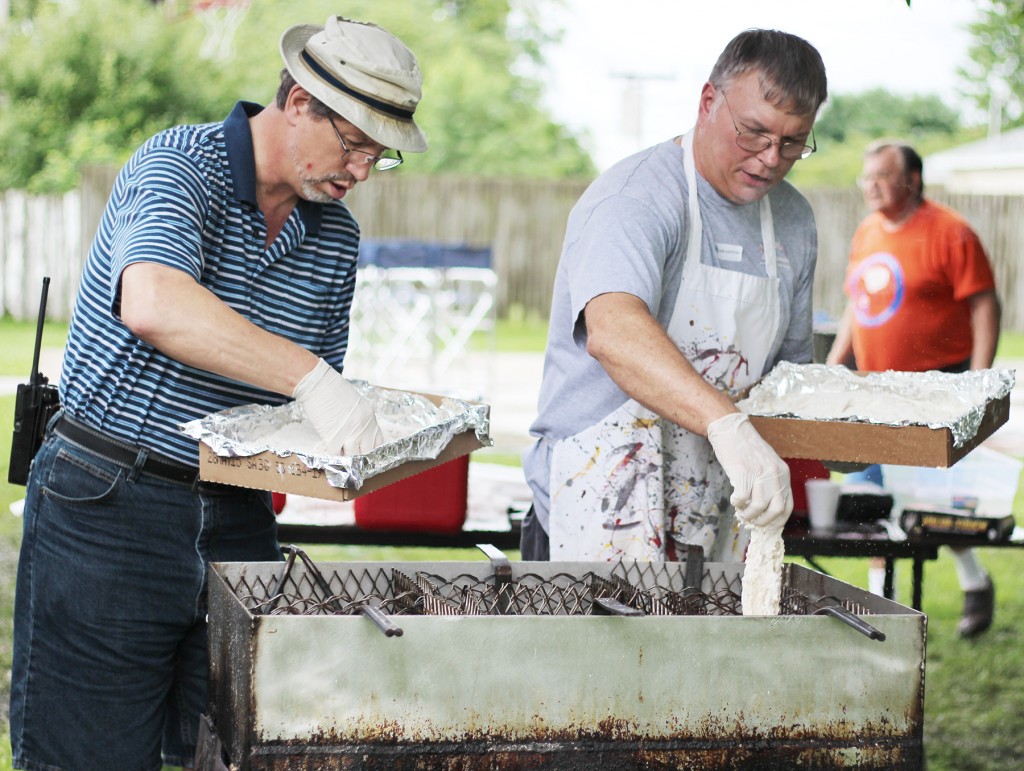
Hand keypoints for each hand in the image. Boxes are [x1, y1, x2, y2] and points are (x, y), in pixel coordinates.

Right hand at [292, 359, 383, 454]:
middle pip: (366, 452)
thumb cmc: (333, 390)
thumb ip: (360, 420)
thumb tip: (358, 436)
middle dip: (358, 454)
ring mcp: (350, 434)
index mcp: (370, 417)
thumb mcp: (356, 404)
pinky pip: (335, 454)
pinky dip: (331, 452)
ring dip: (344, 453)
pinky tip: (329, 444)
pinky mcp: (334, 438)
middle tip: (349, 451)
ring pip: (351, 456)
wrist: (318, 384)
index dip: (369, 448)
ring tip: (337, 446)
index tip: (362, 449)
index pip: (378, 442)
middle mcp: (363, 427)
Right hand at [706, 412, 791, 527]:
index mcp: (783, 472)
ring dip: (748, 514)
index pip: (787, 504)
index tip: (768, 525)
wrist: (731, 429)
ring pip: (759, 506)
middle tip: (753, 522)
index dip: (778, 520)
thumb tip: (766, 507)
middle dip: (763, 522)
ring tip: (741, 512)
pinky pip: (742, 498)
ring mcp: (759, 472)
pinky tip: (734, 499)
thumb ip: (770, 481)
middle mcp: (774, 474)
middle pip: (776, 509)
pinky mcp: (743, 472)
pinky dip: (737, 503)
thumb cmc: (745, 447)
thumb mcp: (766, 463)